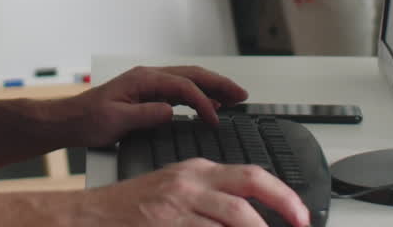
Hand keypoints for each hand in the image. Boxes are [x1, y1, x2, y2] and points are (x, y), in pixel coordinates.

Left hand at [66, 65, 247, 147]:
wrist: (69, 121)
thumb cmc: (88, 120)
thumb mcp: (116, 120)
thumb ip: (146, 114)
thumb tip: (172, 112)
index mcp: (143, 79)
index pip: (182, 86)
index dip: (203, 101)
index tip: (215, 119)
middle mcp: (148, 76)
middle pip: (192, 75)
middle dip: (219, 83)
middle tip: (242, 95)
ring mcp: (148, 83)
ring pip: (188, 80)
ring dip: (212, 87)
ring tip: (234, 97)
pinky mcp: (147, 93)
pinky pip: (180, 90)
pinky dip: (199, 95)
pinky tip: (209, 104)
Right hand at [77, 158, 309, 226]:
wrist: (92, 215)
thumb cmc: (133, 207)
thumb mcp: (176, 191)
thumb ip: (212, 198)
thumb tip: (251, 217)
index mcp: (198, 170)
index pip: (252, 175)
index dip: (283, 195)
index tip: (301, 214)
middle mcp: (191, 182)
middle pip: (250, 187)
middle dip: (283, 206)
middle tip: (300, 225)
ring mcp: (179, 204)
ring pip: (235, 216)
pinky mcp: (167, 224)